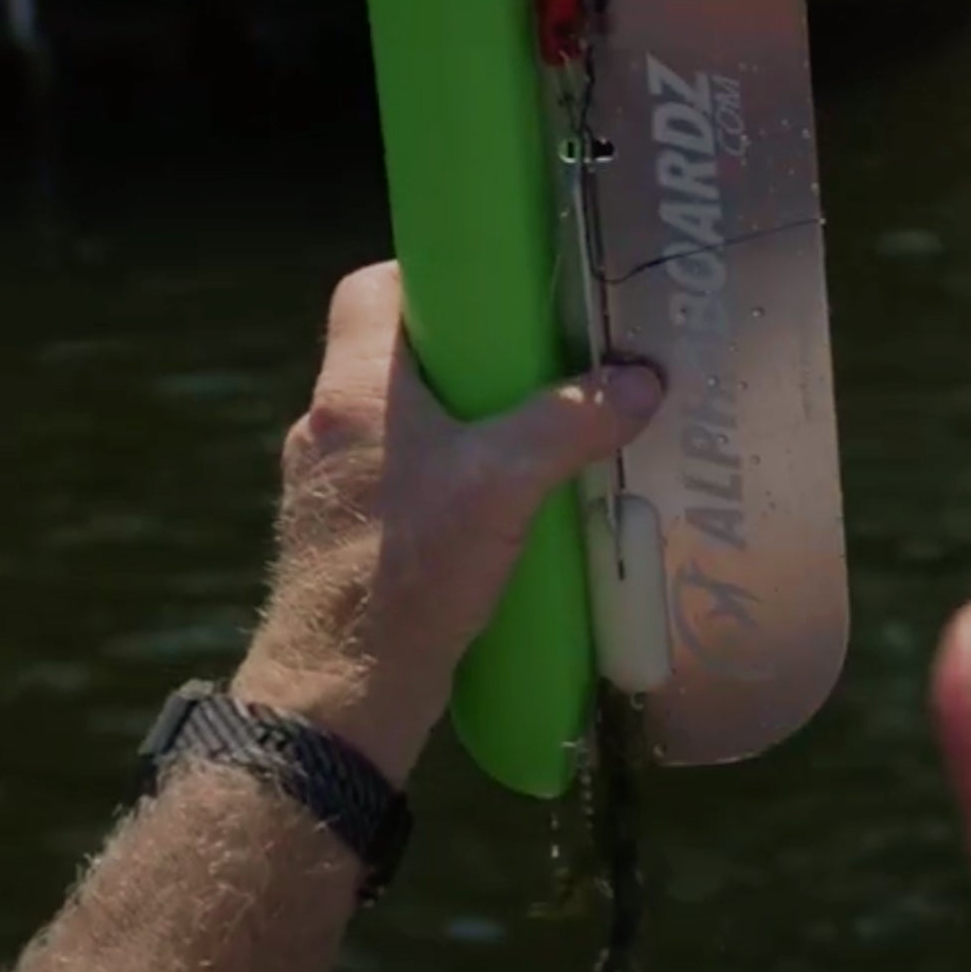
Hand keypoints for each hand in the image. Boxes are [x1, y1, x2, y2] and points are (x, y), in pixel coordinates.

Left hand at [232, 262, 664, 781]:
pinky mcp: (344, 540)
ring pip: (404, 425)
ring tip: (532, 442)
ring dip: (464, 426)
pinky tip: (501, 513)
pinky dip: (449, 482)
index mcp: (353, 393)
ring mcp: (331, 487)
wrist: (340, 694)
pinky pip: (403, 482)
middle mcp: (329, 429)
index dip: (430, 277)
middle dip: (470, 359)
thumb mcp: (505, 485)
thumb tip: (641, 382)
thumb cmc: (407, 573)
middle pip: (398, 358)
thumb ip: (572, 422)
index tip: (496, 292)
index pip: (371, 290)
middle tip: (538, 369)